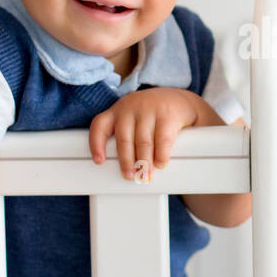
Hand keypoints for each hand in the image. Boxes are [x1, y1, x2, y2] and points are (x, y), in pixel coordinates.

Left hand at [88, 88, 203, 182]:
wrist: (180, 100)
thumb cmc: (153, 113)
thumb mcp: (134, 116)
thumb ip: (125, 133)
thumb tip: (124, 166)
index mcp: (118, 111)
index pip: (99, 125)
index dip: (96, 144)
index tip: (99, 161)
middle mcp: (131, 108)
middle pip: (124, 139)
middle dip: (126, 161)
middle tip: (129, 176)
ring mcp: (149, 110)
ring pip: (143, 142)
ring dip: (144, 162)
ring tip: (145, 175)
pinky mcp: (167, 115)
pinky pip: (162, 140)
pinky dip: (161, 155)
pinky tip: (160, 163)